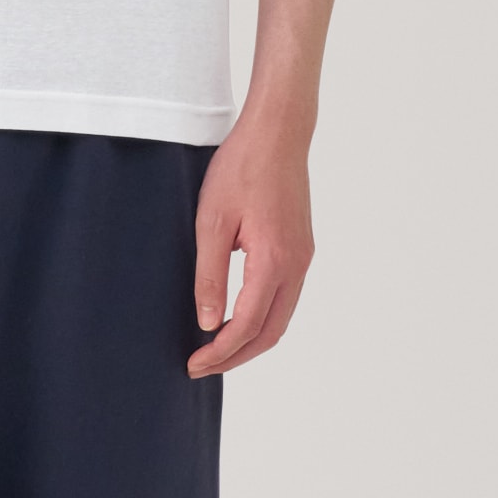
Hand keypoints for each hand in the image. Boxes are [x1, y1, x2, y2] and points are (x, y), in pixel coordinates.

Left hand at [188, 110, 314, 376]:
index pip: (247, 326)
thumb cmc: (241, 167)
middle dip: (237, 356)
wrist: (277, 131)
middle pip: (271, 332)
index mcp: (273, 261)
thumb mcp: (212, 219)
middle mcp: (296, 265)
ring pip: (281, 316)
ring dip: (252, 339)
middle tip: (202, 365)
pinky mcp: (301, 246)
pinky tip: (239, 314)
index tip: (194, 364)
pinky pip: (286, 296)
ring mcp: (303, 256)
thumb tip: (208, 324)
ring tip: (218, 348)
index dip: (220, 353)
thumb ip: (210, 274)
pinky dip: (263, 316)